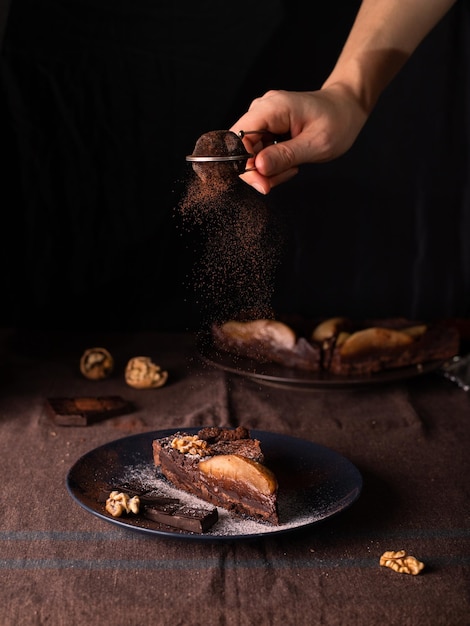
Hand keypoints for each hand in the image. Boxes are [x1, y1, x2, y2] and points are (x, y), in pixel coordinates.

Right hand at [230, 86, 368, 193]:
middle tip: (287, 174)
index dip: (244, 164)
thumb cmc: (338, 121)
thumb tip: (257, 167)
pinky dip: (273, 164)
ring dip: (269, 169)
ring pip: (250, 154)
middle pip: (241, 149)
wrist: (347, 108)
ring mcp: (263, 118)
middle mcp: (262, 109)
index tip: (263, 183)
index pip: (237, 139)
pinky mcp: (267, 127)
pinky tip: (291, 161)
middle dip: (260, 171)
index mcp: (272, 108)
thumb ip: (284, 156)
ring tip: (293, 165)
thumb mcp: (316, 144)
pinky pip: (260, 152)